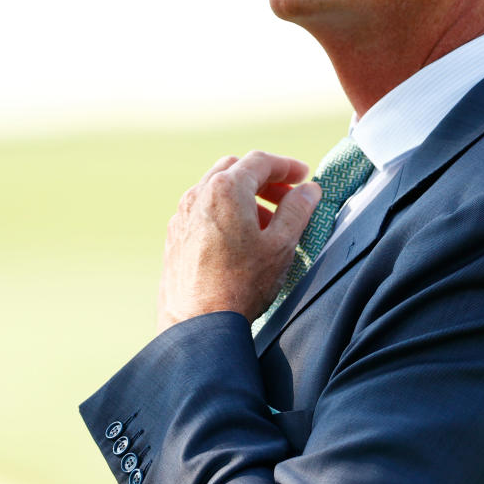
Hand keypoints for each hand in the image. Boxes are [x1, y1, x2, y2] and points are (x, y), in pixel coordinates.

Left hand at [157, 151, 321, 332]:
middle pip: (235, 169)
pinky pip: (202, 210)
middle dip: (264, 179)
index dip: (286, 165)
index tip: (303, 176)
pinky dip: (224, 211)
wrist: (197, 322)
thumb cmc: (241, 284)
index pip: (260, 161)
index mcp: (226, 189)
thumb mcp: (281, 245)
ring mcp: (182, 214)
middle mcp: (198, 194)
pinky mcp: (175, 235)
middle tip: (287, 197)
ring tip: (267, 223)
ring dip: (244, 196)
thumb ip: (297, 210)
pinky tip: (239, 238)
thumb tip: (308, 190)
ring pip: (216, 188)